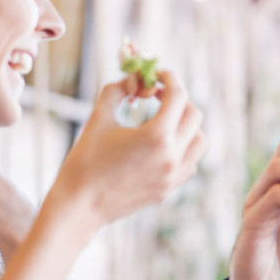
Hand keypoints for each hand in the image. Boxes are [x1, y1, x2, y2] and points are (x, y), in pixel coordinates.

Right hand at [52, 69, 205, 226]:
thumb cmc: (85, 160)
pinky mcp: (169, 189)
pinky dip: (183, 147)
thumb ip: (118, 90)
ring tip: (163, 120)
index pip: (178, 95)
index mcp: (156, 136)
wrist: (80, 206)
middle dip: (177, 99)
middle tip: (156, 95)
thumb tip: (134, 79)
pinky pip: (191, 162)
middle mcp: (172, 156)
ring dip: (186, 124)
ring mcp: (173, 176)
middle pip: (194, 115)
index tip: (157, 73)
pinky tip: (161, 144)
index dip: (169, 77)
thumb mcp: (99, 117)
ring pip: (199, 140)